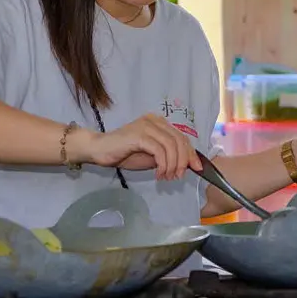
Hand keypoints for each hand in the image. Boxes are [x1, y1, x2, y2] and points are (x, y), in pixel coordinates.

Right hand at [71, 114, 201, 180]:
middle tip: (177, 177)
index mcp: (159, 123)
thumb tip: (187, 163)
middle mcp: (155, 120)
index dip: (191, 154)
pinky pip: (159, 150)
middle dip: (183, 161)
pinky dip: (163, 164)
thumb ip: (167, 155)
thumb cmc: (124, 153)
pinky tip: (159, 174)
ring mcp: (147, 125)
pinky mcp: (139, 134)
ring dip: (173, 165)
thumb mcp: (152, 156)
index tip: (196, 169)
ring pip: (172, 146)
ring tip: (166, 177)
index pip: (182, 137)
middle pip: (180, 140)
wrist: (99, 150)